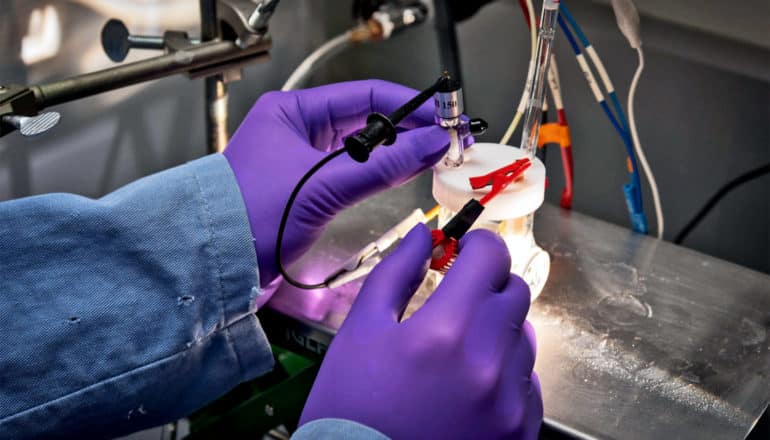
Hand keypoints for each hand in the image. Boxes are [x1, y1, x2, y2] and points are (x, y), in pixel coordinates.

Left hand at [224, 80, 448, 299]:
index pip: (365, 96)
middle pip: (367, 120)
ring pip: (363, 148)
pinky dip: (380, 173)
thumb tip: (433, 144)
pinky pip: (353, 171)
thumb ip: (383, 165)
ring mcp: (303, 159)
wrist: (217, 264)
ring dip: (397, 152)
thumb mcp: (324, 185)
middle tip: (447, 141)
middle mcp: (298, 129)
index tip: (444, 119)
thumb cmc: (253, 217)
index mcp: (293, 112)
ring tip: (434, 157)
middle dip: (409, 130)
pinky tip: (404, 174)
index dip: (410, 106)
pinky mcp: (308, 187)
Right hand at [299, 225, 542, 438]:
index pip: (492, 257)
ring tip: (457, 352)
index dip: (476, 245)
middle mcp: (489, 363)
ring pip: (524, 337)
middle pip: (515, 292)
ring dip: (497, 330)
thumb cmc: (350, 404)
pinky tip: (471, 386)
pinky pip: (528, 383)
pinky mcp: (519, 432)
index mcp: (447, 329)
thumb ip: (395, 274)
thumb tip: (423, 236)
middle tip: (456, 300)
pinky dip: (506, 373)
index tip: (462, 252)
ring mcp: (510, 403)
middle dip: (487, 285)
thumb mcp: (360, 331)